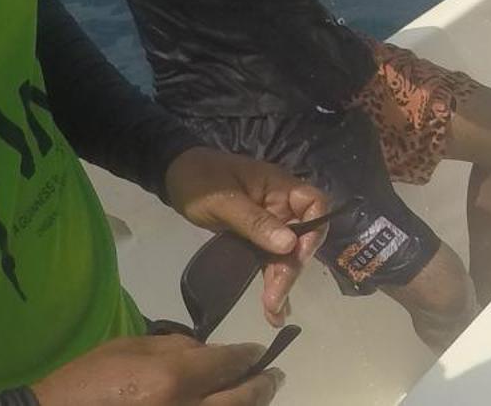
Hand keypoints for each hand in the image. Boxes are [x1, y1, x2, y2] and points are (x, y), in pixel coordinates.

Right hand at [31, 333, 281, 405]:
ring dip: (251, 405)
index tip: (257, 352)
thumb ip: (175, 346)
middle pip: (242, 398)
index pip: (229, 363)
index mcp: (173, 379)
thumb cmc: (85, 382)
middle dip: (263, 384)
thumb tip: (208, 351)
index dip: (248, 356)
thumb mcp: (129, 348)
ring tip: (262, 395)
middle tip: (275, 375)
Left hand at [164, 147, 327, 323]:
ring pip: (285, 254)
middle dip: (290, 269)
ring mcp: (269, 223)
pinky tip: (272, 307)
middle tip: (275, 300)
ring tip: (274, 314)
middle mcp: (281, 206)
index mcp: (281, 188)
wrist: (175, 175)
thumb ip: (257, 223)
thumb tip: (289, 245)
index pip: (314, 205)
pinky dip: (270, 280)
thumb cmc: (202, 181)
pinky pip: (268, 259)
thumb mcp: (225, 201)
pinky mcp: (254, 238)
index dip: (313, 231)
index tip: (295, 256)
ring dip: (282, 281)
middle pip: (300, 237)